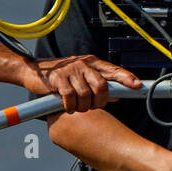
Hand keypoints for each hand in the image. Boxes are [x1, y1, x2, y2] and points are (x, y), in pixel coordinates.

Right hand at [24, 55, 140, 112]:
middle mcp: (83, 64)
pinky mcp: (59, 79)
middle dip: (100, 102)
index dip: (127, 78)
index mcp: (92, 63)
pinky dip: (71, 106)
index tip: (137, 85)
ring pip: (86, 94)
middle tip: (94, 107)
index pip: (113, 70)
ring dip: (83, 106)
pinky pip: (70, 97)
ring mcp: (71, 71)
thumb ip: (99, 84)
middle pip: (102, 86)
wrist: (34, 71)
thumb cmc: (61, 76)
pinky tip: (68, 107)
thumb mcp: (82, 77)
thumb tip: (118, 96)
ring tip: (78, 107)